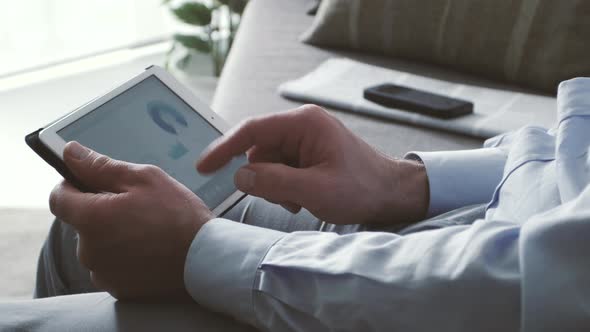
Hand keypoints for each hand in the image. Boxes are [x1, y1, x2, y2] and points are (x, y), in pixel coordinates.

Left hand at [49, 142, 212, 300]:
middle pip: (82, 222)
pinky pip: (112, 266)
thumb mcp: (145, 178)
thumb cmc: (179, 216)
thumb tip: (71, 153)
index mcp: (91, 218)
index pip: (58, 198)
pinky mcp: (118, 288)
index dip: (73, 185)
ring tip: (149, 231)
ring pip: (98, 245)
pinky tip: (150, 250)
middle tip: (138, 206)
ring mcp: (103, 272)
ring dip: (114, 235)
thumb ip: (102, 166)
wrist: (207, 260)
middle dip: (102, 211)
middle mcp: (89, 250)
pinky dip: (125, 257)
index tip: (94, 183)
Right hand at [198, 104, 428, 224]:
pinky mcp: (308, 153)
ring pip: (268, 163)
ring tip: (302, 199)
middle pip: (259, 151)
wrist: (391, 193)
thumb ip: (274, 183)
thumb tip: (240, 177)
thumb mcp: (315, 190)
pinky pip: (281, 169)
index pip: (251, 131)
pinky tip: (305, 197)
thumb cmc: (362, 187)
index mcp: (304, 124)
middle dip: (264, 178)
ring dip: (276, 186)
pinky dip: (285, 187)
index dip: (223, 148)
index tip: (203, 167)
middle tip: (286, 199)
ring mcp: (305, 139)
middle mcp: (302, 126)